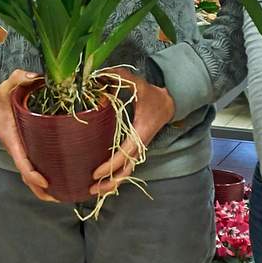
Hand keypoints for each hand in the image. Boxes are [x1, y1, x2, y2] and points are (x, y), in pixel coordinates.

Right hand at [0, 70, 55, 201]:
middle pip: (27, 177)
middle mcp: (16, 148)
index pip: (22, 162)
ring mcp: (20, 151)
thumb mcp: (6, 85)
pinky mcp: (23, 149)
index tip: (46, 181)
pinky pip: (31, 167)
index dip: (33, 174)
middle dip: (41, 190)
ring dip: (42, 188)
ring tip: (63, 195)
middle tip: (61, 197)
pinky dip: (41, 178)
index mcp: (12, 138)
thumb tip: (35, 76)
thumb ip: (19, 78)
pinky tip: (58, 180)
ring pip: (29, 175)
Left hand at [90, 68, 175, 195]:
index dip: (110, 166)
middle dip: (109, 183)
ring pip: (126, 173)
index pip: (124, 155)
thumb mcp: (140, 85)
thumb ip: (121, 77)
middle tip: (91, 189)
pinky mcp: (135, 149)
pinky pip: (125, 167)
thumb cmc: (154, 96)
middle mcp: (139, 145)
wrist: (170, 103)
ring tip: (93, 191)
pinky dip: (114, 176)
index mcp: (140, 133)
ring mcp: (138, 149)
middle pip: (126, 172)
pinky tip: (101, 181)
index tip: (95, 173)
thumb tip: (100, 72)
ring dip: (111, 184)